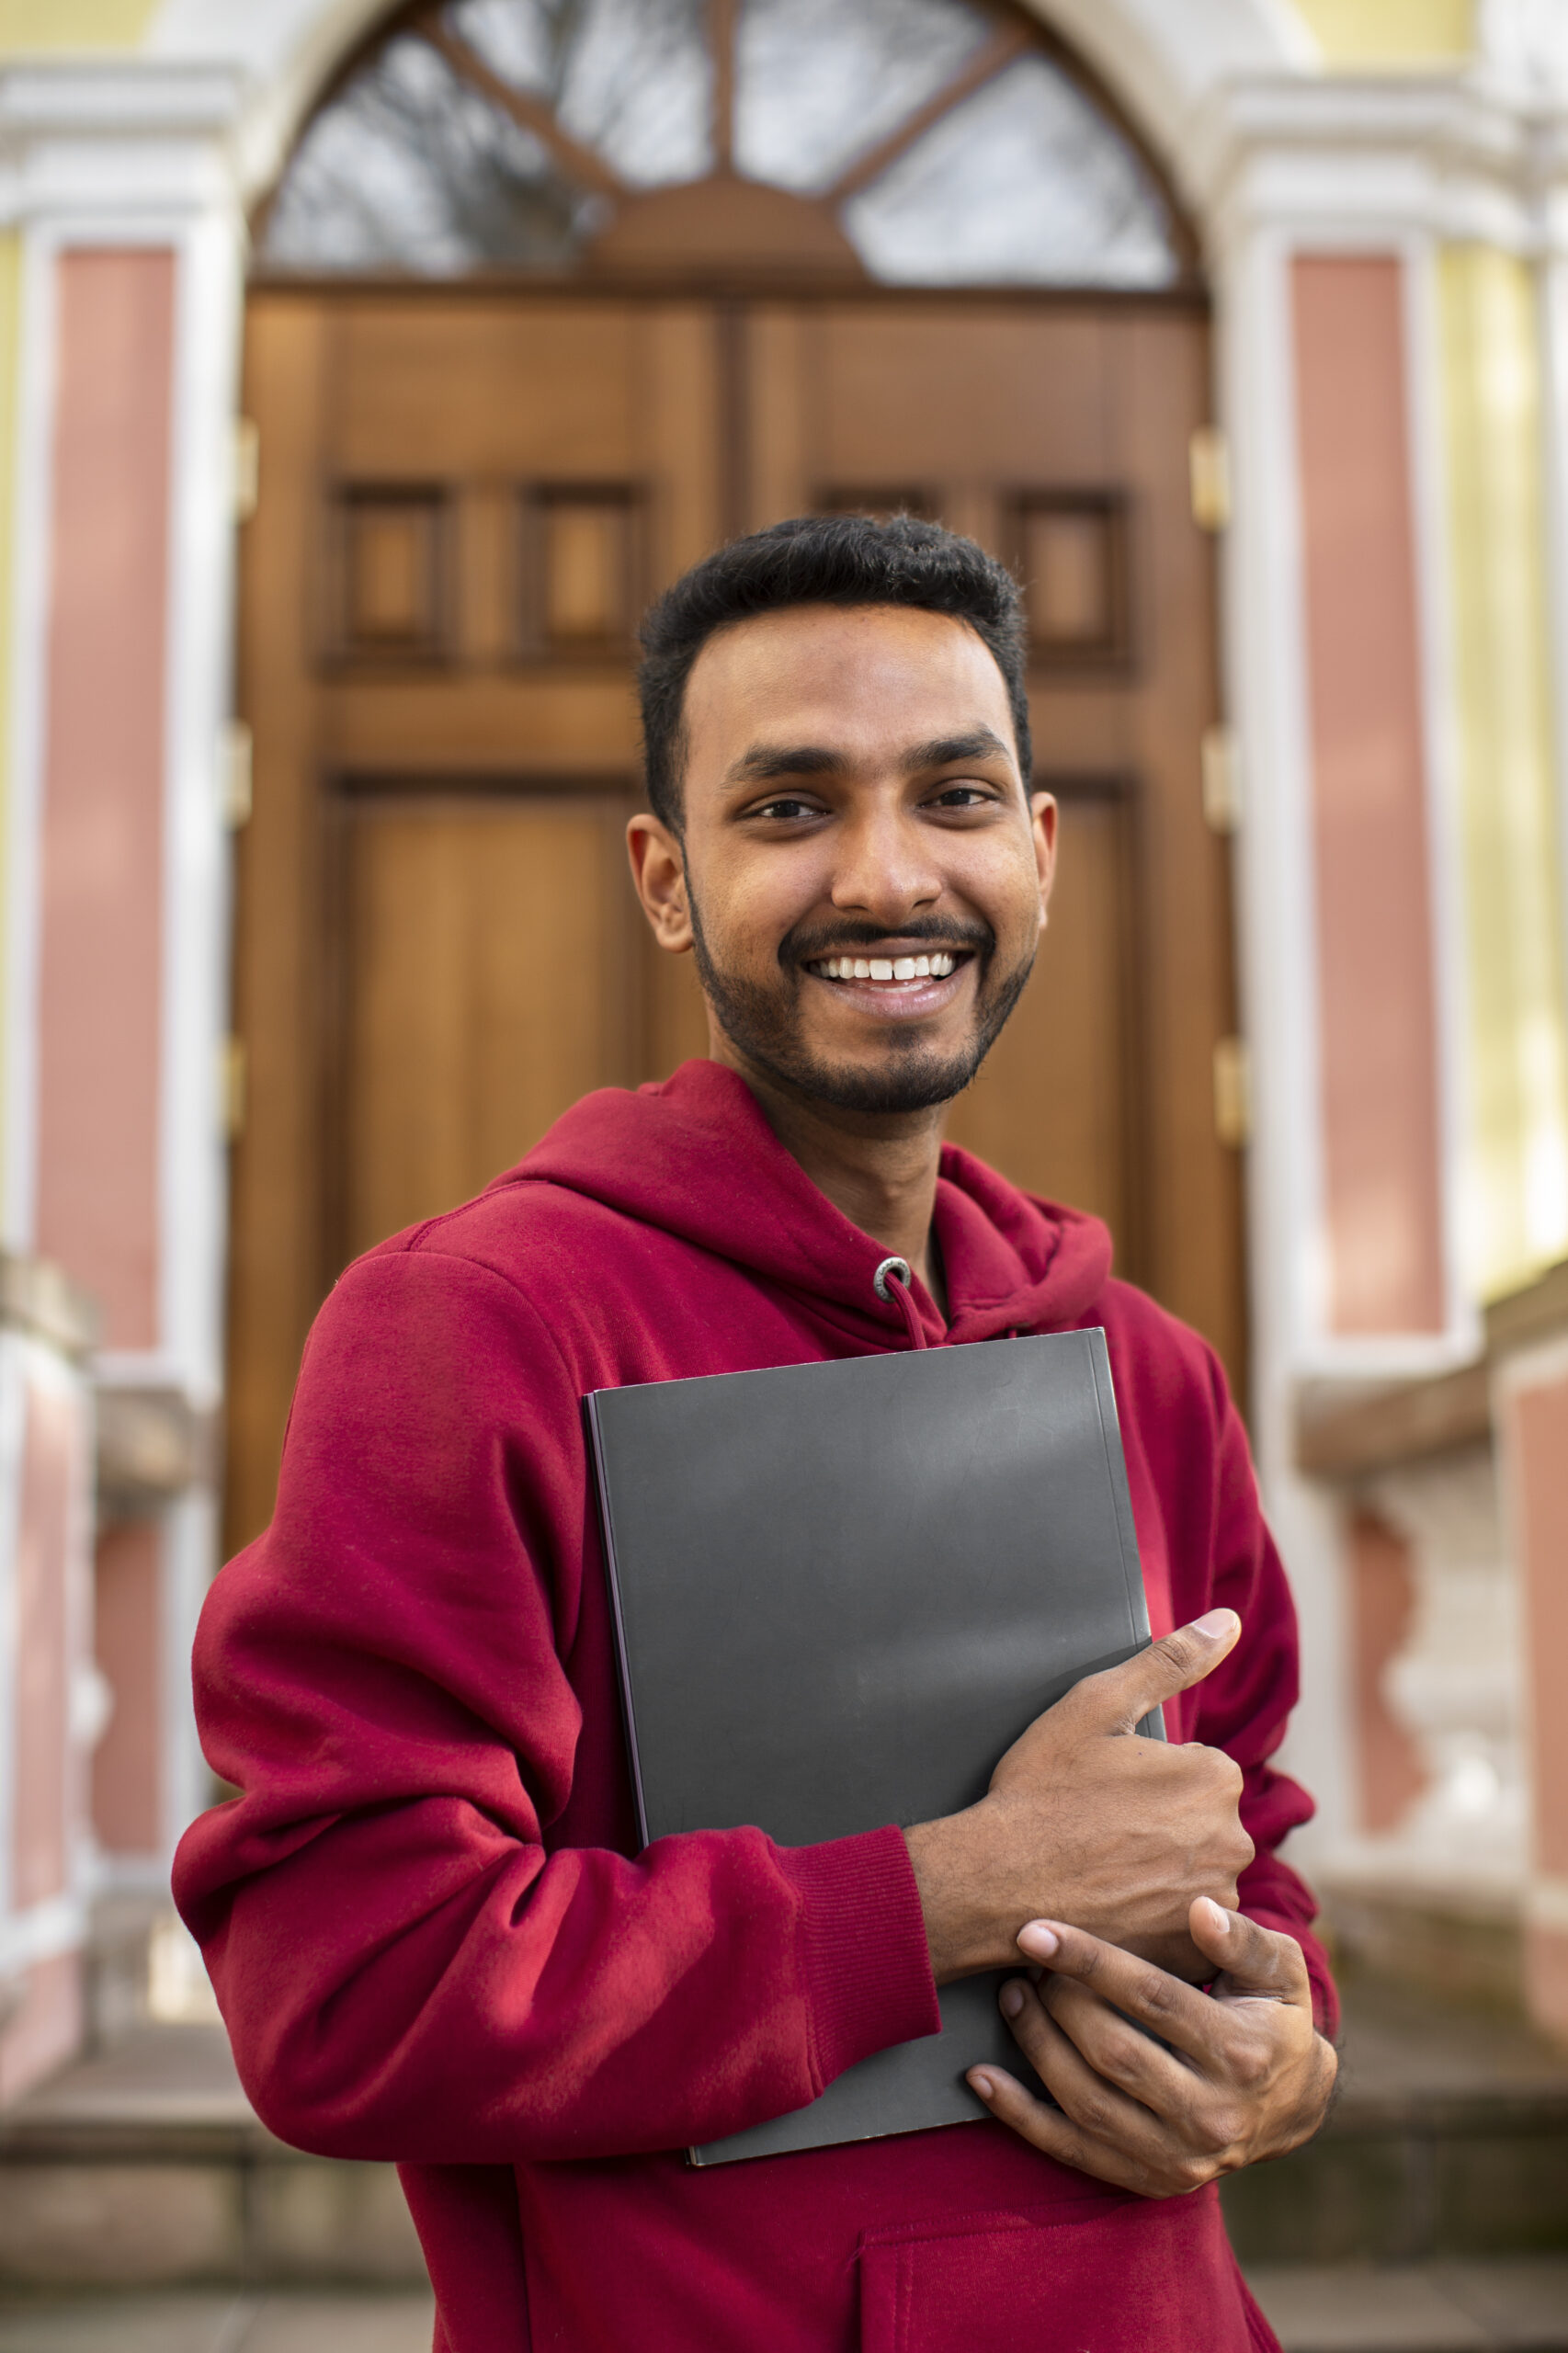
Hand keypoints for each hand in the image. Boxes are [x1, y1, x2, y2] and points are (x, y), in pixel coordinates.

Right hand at [904, 1611, 1253, 1983]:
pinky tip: (1113, 1908)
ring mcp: (1212, 1902)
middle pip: (1201, 1823)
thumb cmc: (1041, 1789)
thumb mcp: (1097, 1705)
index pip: (1196, 1771)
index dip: (1147, 1778)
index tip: (1104, 1791)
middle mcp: (1232, 1840)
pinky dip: (1155, 1919)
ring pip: (1193, 1874)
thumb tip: (1228, 1620)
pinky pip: (1183, 1926)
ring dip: (1160, 1873)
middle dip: (1161, 1826)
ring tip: (1103, 1872)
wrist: (998, 1881)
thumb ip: (1171, 1660)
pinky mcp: (1191, 1951)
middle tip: (1099, 1830)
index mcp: (1215, 1776)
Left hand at [967, 1897, 1337, 2195]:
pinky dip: (1020, 2116)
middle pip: (1112, 2052)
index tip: (1036, 1931)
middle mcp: (1211, 2114)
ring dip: (1035, 2045)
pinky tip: (983, 2077)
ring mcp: (1179, 2157)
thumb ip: (1242, 1939)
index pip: (1153, 1999)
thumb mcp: (1279, 1972)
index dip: (1090, 1961)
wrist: (1294, 2108)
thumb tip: (1197, 1909)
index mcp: (1240, 2054)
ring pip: (1086, 2101)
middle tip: (1024, 1964)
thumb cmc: (1274, 2018)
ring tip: (1011, 1997)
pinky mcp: (1151, 2180)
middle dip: (1056, 2002)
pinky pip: (1073, 2151)